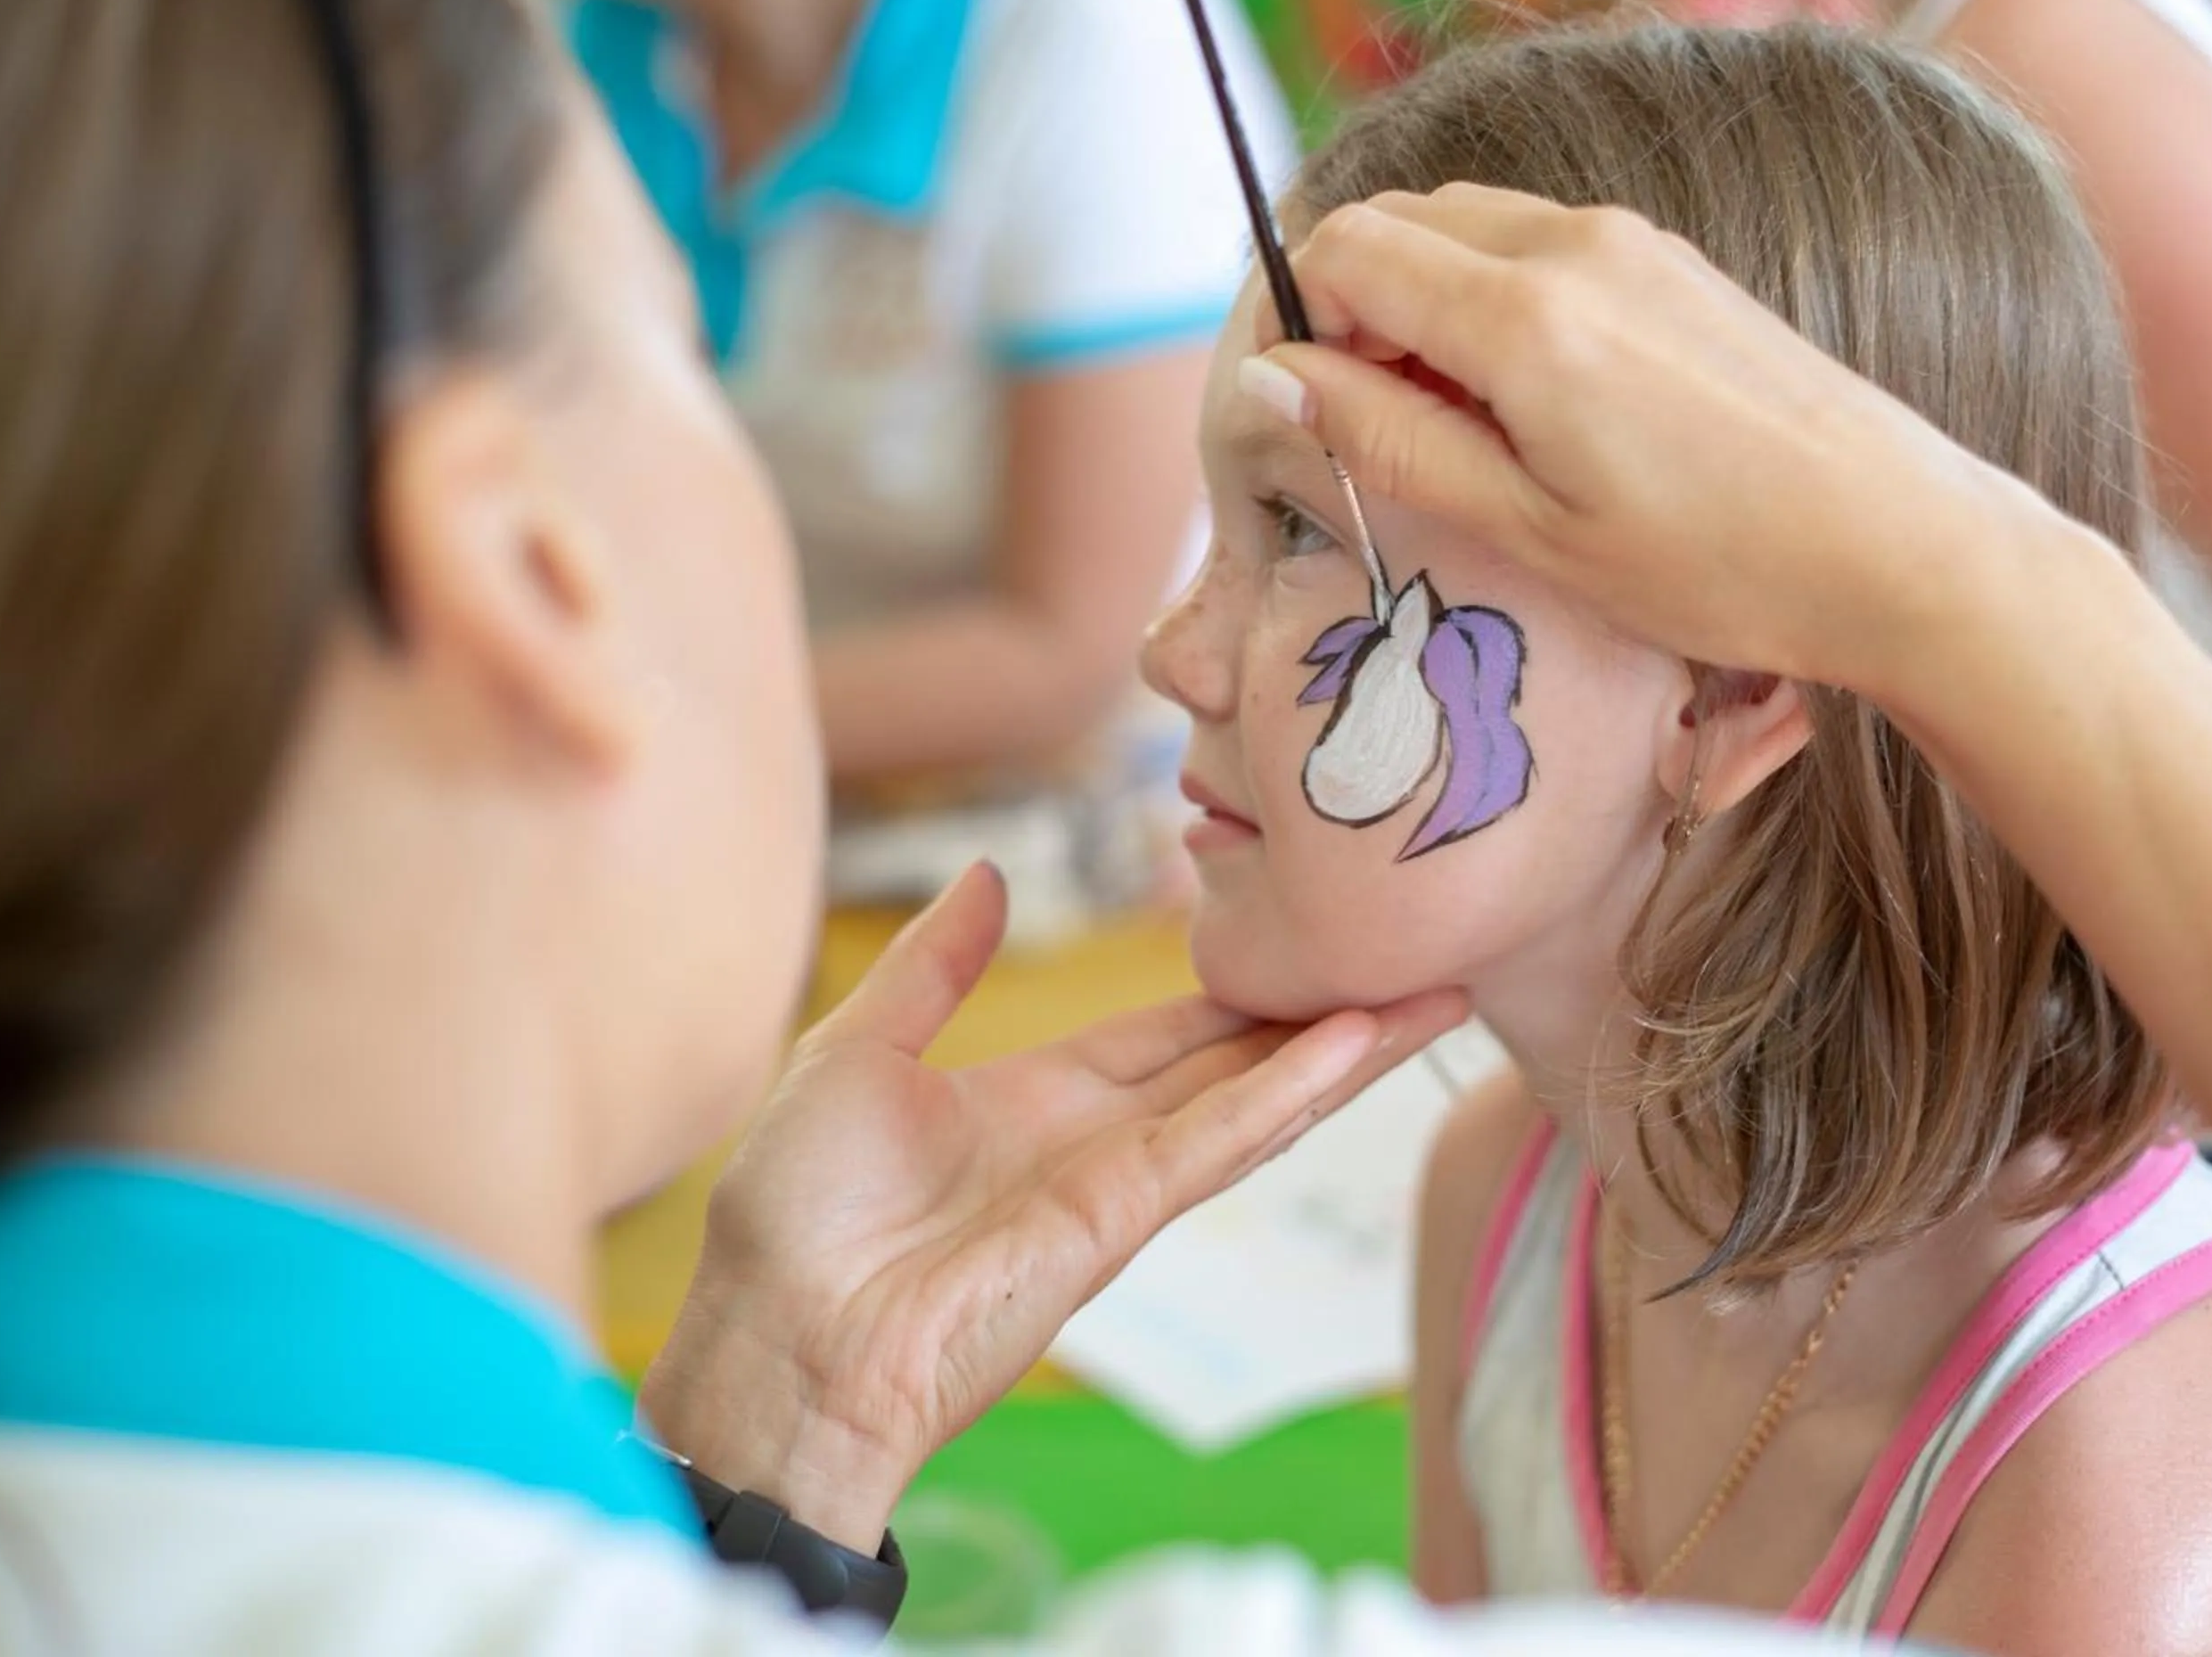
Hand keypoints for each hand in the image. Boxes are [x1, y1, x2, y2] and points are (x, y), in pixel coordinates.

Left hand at [641, 865, 1466, 1548]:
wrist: (773, 1339)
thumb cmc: (790, 1215)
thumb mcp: (856, 1049)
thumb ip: (935, 967)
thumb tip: (987, 872)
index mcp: (1035, 1099)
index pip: (1166, 1031)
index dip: (1241, 989)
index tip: (1314, 940)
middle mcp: (1094, 1140)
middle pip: (1236, 1060)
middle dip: (1325, 1012)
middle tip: (1416, 950)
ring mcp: (1116, 1183)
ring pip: (1255, 1099)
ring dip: (1346, 1048)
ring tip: (1439, 987)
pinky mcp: (1117, 1220)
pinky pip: (1217, 1141)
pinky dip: (1288, 1092)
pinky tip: (1355, 1043)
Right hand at [1244, 184, 2084, 697]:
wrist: (1902, 545)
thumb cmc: (1719, 564)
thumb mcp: (1530, 529)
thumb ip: (1391, 442)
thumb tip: (1276, 381)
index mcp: (1525, 314)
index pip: (1344, 250)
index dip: (1294, 324)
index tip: (1299, 414)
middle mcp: (1574, 245)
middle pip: (1397, 219)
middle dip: (1347, 307)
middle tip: (1362, 427)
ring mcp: (1632, 243)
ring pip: (1464, 226)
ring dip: (1417, 305)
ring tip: (1446, 430)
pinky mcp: (1671, 263)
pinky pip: (1535, 246)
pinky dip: (1487, 302)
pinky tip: (1522, 408)